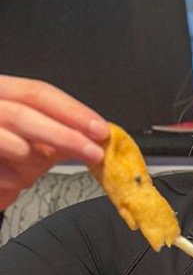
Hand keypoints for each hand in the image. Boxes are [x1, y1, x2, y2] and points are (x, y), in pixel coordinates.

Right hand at [0, 76, 109, 209]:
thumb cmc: (5, 159)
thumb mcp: (37, 140)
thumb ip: (64, 134)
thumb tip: (98, 137)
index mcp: (2, 92)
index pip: (38, 93)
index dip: (72, 111)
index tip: (100, 130)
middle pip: (24, 114)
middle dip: (64, 135)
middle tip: (94, 153)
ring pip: (10, 142)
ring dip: (33, 160)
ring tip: (34, 171)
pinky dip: (12, 179)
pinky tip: (15, 181)